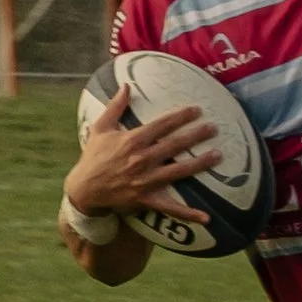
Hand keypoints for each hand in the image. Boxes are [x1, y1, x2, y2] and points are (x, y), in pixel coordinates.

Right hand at [63, 81, 215, 225]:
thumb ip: (115, 106)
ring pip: (178, 171)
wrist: (84, 189)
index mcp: (133, 140)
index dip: (181, 116)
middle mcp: (141, 159)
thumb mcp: (101, 128)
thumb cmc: (93, 157)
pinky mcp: (146, 199)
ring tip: (217, 155)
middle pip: (174, 144)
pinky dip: (189, 214)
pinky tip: (207, 217)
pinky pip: (170, 207)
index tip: (198, 110)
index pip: (162, 125)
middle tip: (214, 128)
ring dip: (199, 164)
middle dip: (196, 135)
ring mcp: (145, 180)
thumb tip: (126, 85)